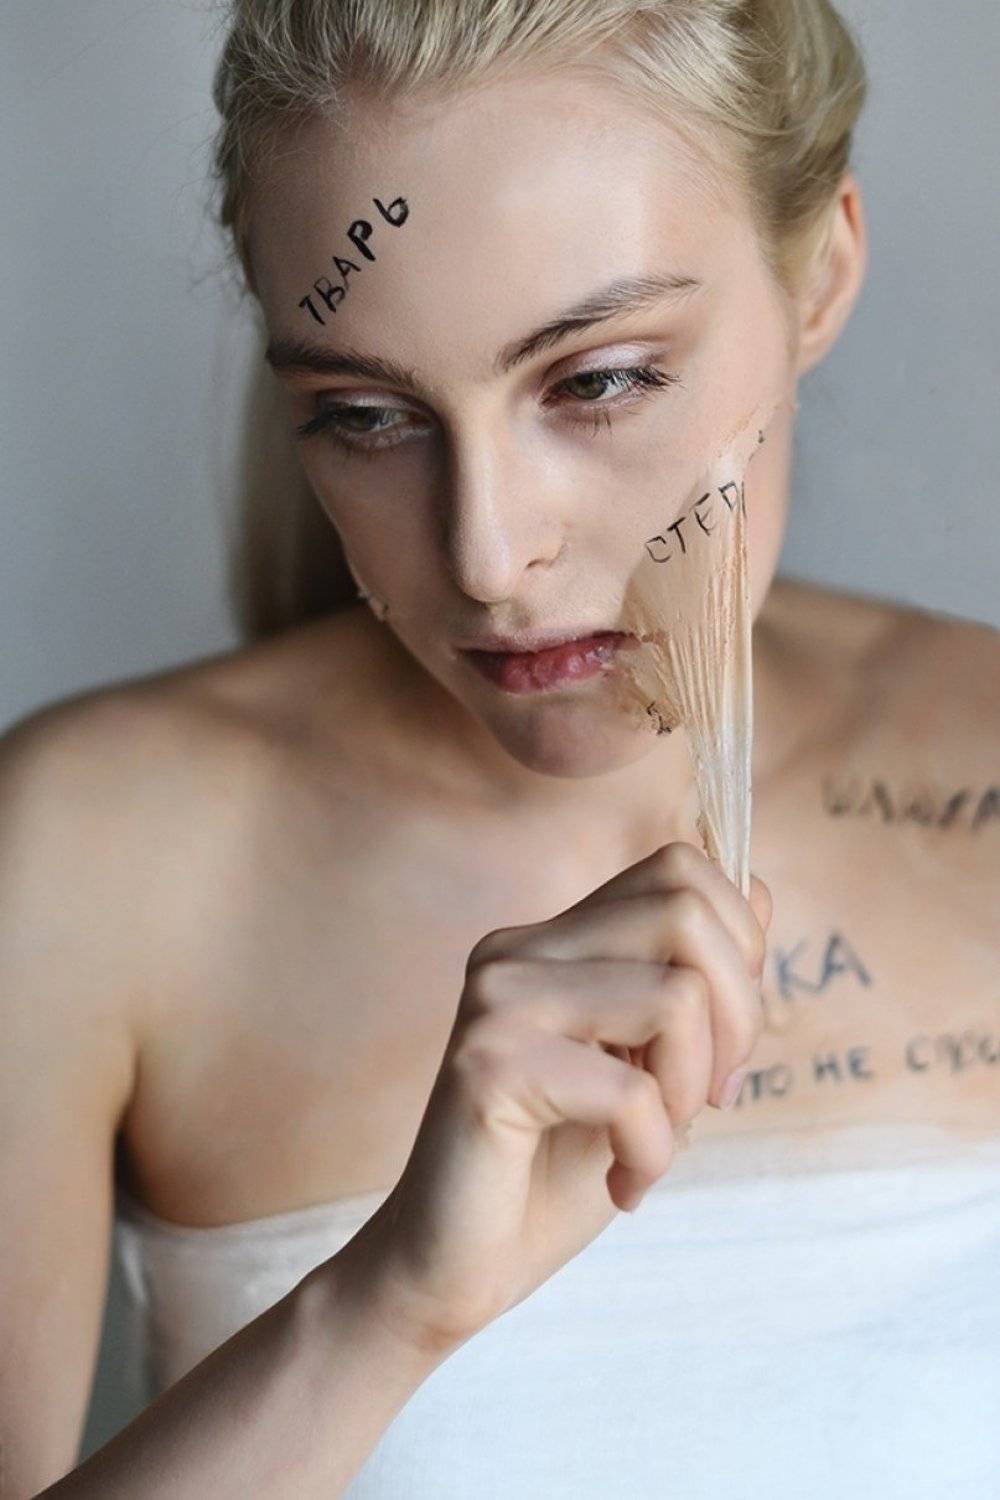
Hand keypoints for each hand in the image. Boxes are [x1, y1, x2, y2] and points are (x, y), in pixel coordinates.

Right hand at [345, 842, 770, 1357]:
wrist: (453, 1267)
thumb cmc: (552, 1171)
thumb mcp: (648, 1067)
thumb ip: (693, 982)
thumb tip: (761, 893)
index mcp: (551, 939)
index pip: (678, 869)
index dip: (738, 948)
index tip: (720, 1045)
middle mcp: (516, 949)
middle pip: (683, 909)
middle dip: (738, 1012)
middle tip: (707, 1098)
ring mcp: (498, 1000)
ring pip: (674, 995)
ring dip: (691, 1089)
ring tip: (653, 1146)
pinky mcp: (490, 1065)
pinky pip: (631, 1090)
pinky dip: (652, 1152)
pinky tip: (622, 1185)